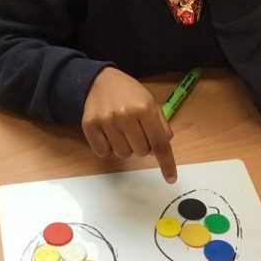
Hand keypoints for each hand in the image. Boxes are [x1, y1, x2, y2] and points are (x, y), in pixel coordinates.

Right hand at [82, 68, 176, 182]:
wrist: (100, 81)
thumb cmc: (129, 94)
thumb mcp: (151, 103)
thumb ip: (160, 126)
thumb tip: (161, 149)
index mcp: (144, 108)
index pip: (159, 143)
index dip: (166, 163)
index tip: (170, 179)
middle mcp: (125, 115)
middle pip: (141, 152)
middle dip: (142, 146)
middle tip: (136, 131)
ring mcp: (106, 121)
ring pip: (123, 154)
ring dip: (125, 147)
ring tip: (121, 131)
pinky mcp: (90, 126)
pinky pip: (103, 152)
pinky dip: (107, 147)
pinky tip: (108, 133)